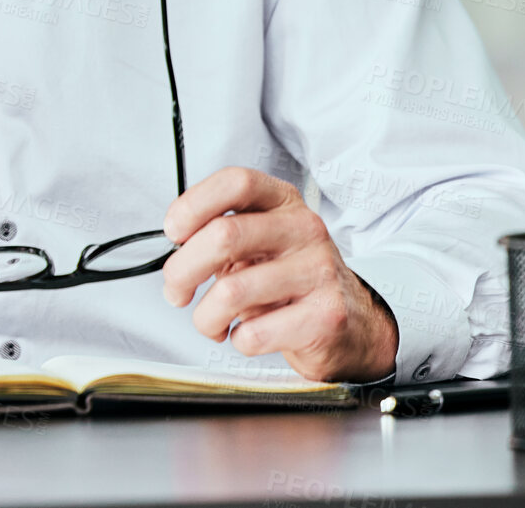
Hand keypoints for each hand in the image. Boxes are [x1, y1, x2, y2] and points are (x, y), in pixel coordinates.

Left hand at [160, 167, 397, 382]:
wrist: (351, 324)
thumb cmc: (292, 280)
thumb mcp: (258, 245)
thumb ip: (217, 236)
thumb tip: (175, 252)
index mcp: (283, 203)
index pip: (236, 183)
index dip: (193, 204)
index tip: (173, 231)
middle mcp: (304, 229)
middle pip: (224, 235)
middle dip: (182, 269)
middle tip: (176, 289)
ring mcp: (318, 271)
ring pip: (232, 291)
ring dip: (205, 316)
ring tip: (210, 321)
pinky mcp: (325, 316)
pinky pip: (255, 333)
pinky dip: (236, 341)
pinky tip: (246, 335)